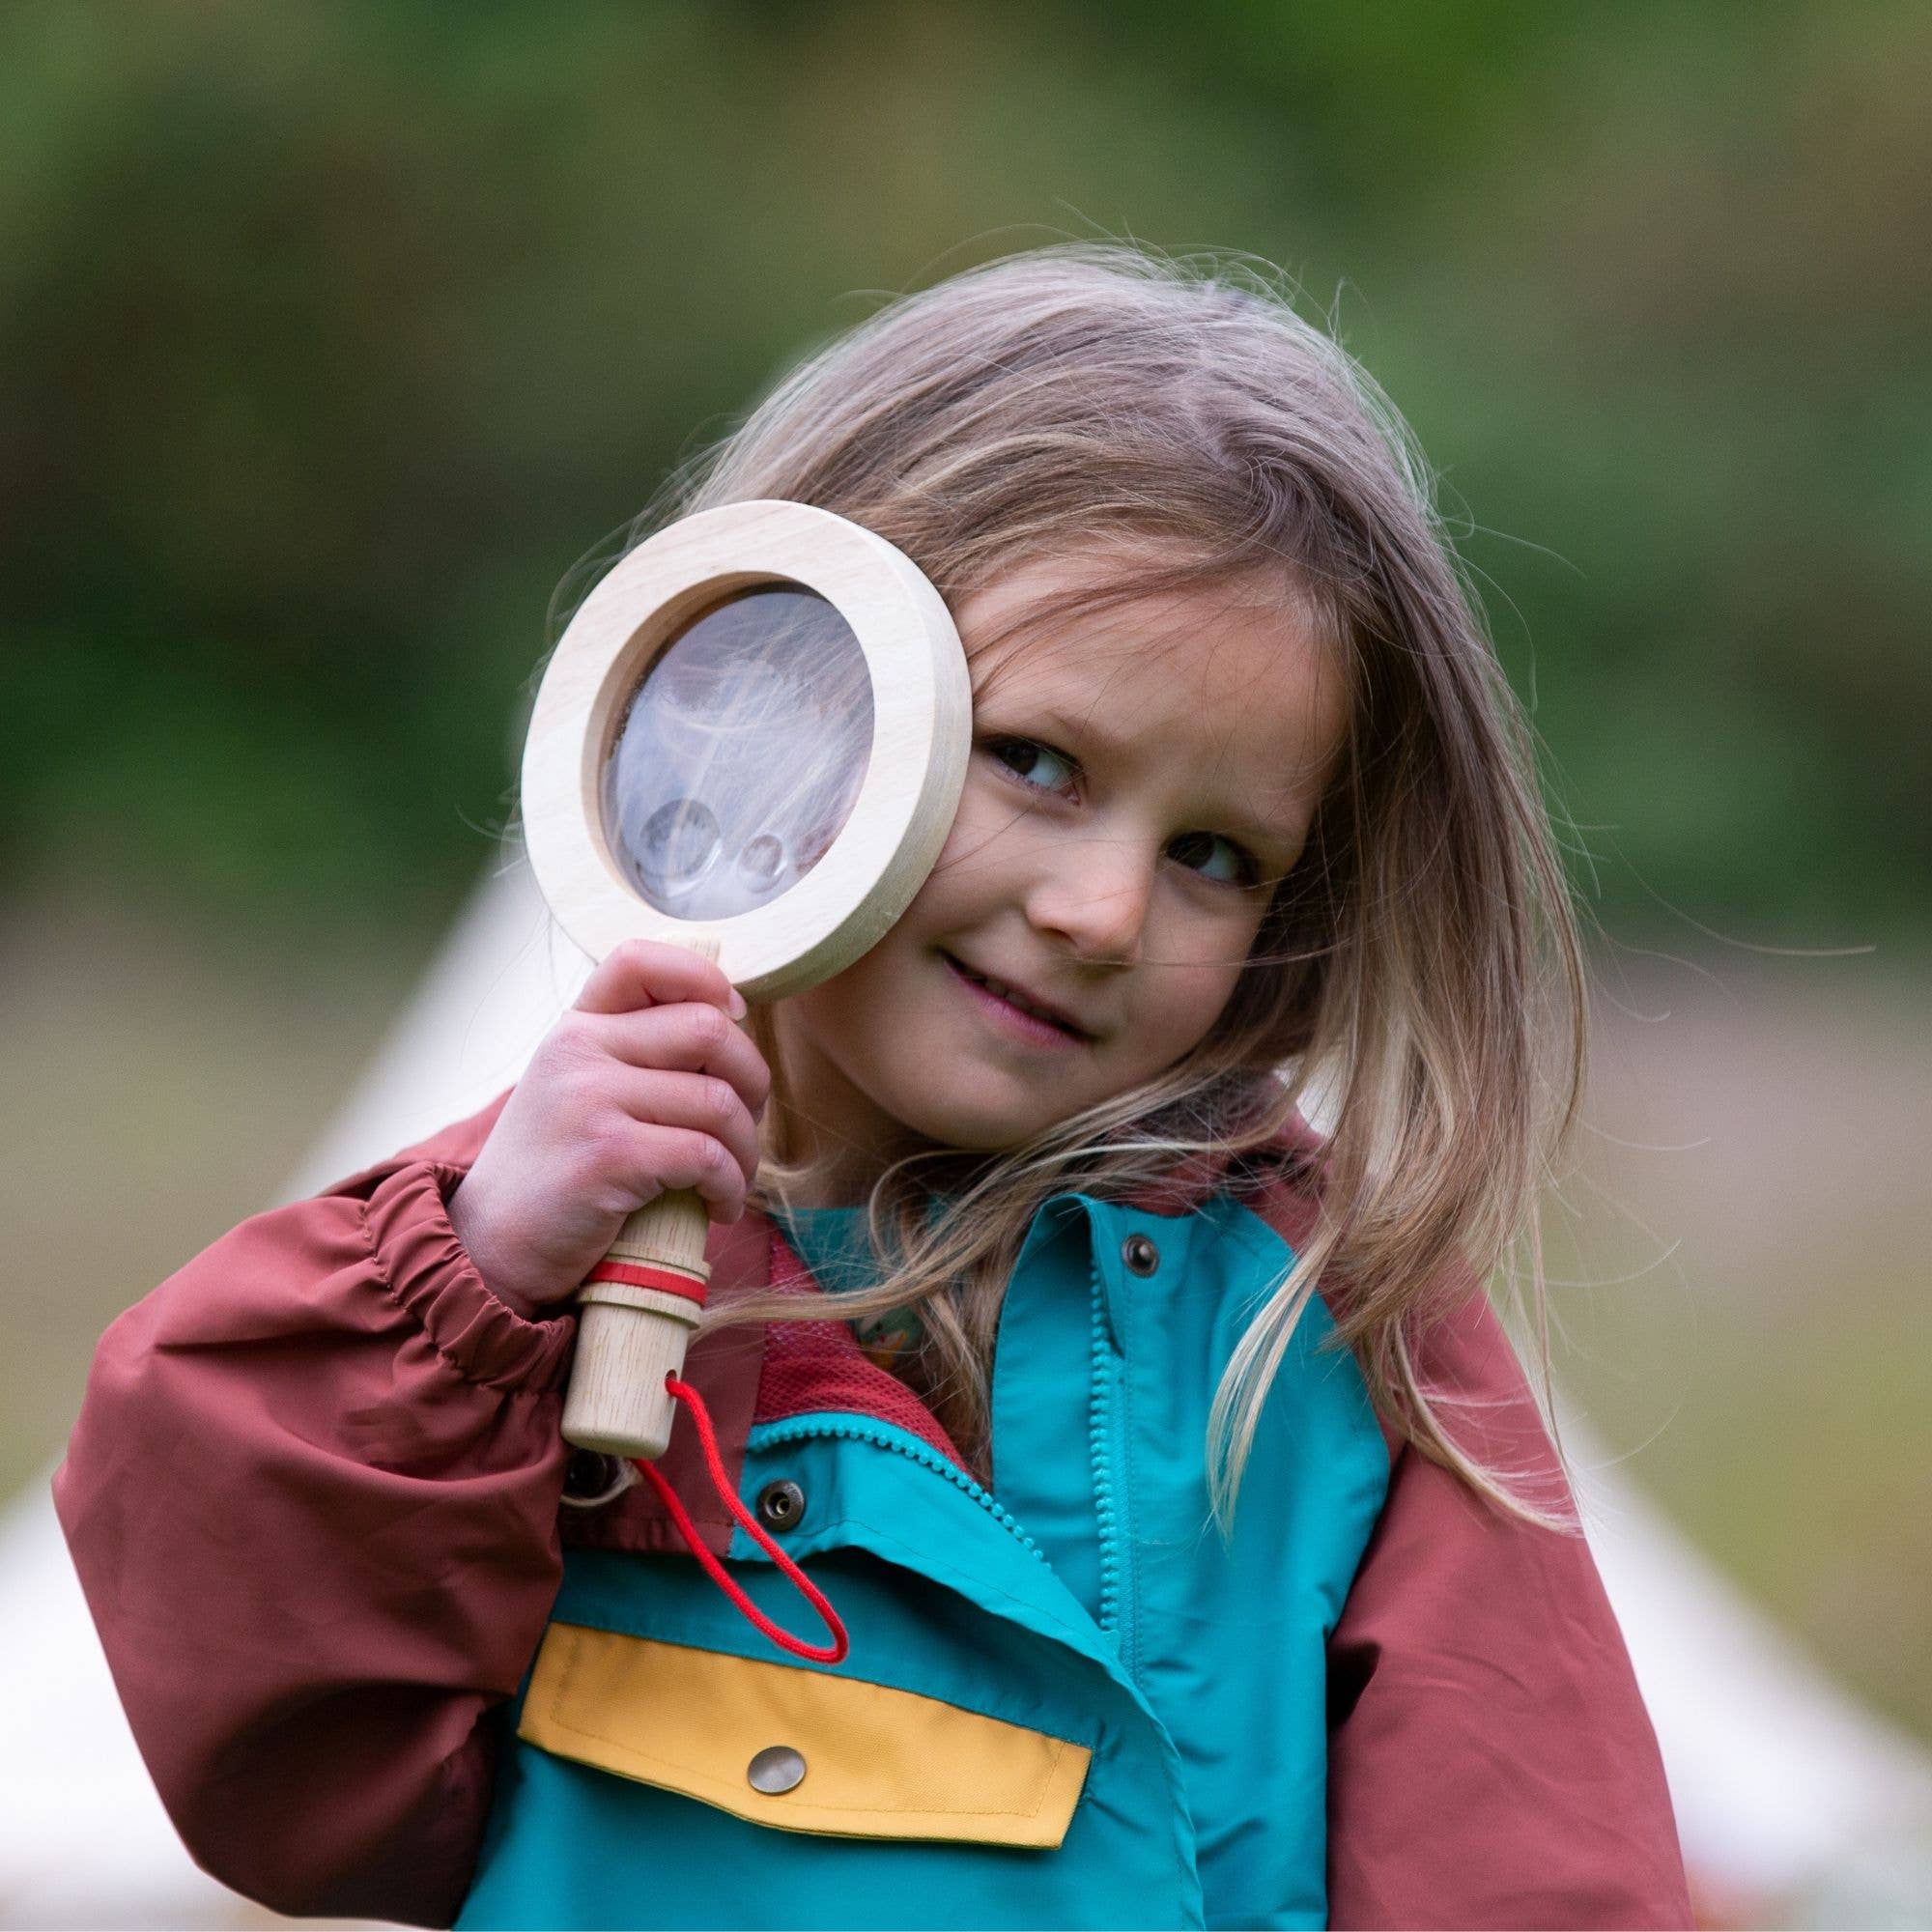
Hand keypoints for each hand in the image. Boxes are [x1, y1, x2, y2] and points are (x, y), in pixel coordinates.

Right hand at [446, 938, 769, 1319]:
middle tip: (746, 1125)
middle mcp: (578, 1050)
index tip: (733, 1018)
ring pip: (718, 1100)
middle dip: (752, 1080)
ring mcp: (590, 1100)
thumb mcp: (577, 1090)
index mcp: (575, 1028)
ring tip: (733, 1178)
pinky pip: (706, 1155)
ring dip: (746, 1148)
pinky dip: (730, 1186)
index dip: (704, 978)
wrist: (490, 1248)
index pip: (641, 960)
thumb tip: (730, 1026)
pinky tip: (720, 1206)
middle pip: (708, 1029)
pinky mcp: (607, 1156)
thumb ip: (632, 1054)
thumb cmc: (555, 1173)